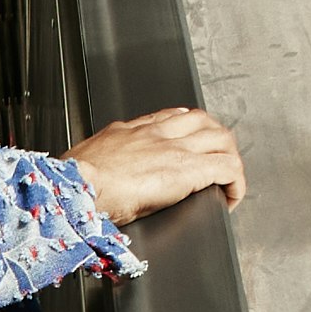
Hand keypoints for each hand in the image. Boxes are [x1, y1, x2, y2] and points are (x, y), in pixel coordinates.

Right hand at [71, 101, 241, 235]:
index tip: (193, 139)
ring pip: (221, 139)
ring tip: (229, 178)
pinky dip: (236, 182)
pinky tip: (233, 195)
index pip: (171, 116)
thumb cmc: (74, 180)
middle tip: (218, 159)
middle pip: (203, 121)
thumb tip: (97, 171)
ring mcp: (175, 149)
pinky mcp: (188, 171)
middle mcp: (157, 134)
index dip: (189, 126)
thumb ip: (102, 160)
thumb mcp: (86, 159)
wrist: (77, 187)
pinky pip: (227, 168)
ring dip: (230, 156)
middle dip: (216, 138)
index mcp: (131, 131)